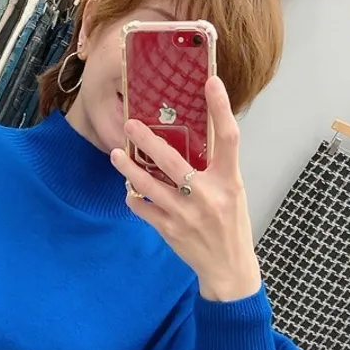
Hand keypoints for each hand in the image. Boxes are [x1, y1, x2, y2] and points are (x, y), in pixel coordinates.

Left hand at [110, 77, 262, 301]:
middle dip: (148, 141)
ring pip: (149, 186)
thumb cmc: (231, 225)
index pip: (229, 137)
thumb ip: (214, 168)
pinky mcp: (170, 230)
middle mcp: (208, 196)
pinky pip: (143, 208)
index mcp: (229, 181)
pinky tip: (130, 191)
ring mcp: (186, 215)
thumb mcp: (232, 192)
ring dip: (129, 169)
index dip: (220, 107)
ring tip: (116, 155)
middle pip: (173, 161)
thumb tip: (190, 139)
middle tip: (130, 125)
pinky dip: (134, 198)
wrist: (228, 267)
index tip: (210, 81)